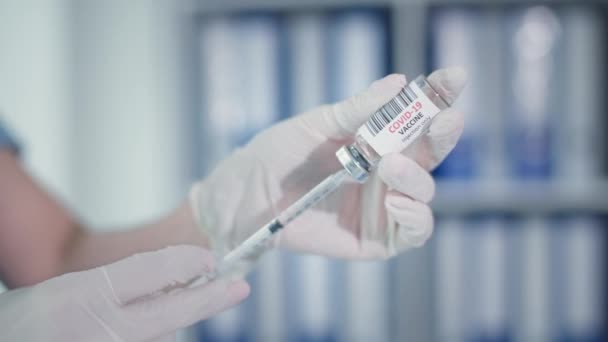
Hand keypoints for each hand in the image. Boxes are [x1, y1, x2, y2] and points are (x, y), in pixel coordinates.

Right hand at [0, 246, 249, 340]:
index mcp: (88, 296)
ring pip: (165, 332)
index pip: (151, 271)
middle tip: (238, 288)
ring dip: (179, 316)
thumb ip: (130, 278)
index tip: (208, 258)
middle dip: (210, 299)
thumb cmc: (33, 320)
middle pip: (173, 312)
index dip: (185, 262)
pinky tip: (159, 321)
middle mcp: (107, 330)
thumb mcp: (76, 286)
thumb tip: (181, 271)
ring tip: (186, 299)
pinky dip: (160, 332)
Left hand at [191, 67, 466, 259]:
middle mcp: (386, 172)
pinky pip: (414, 232)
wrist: (248, 198)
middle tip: (447, 118)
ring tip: (389, 166)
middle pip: (430, 154)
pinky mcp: (377, 239)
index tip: (455, 77)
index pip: (417, 119)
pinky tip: (394, 201)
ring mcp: (384, 206)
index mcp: (375, 140)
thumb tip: (400, 82)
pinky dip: (414, 216)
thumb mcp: (318, 123)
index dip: (438, 99)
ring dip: (417, 178)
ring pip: (424, 192)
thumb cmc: (278, 154)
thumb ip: (359, 109)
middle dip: (443, 135)